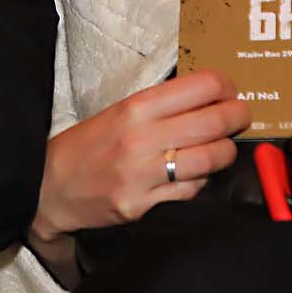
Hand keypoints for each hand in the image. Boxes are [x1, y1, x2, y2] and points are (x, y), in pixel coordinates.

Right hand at [30, 69, 249, 248]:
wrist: (49, 188)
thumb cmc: (89, 146)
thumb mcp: (120, 113)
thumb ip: (162, 106)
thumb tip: (210, 97)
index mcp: (136, 107)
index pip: (201, 86)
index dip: (226, 86)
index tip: (230, 91)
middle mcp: (142, 138)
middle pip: (214, 121)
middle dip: (238, 117)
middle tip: (242, 116)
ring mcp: (144, 175)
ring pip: (211, 158)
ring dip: (226, 152)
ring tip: (223, 148)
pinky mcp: (143, 206)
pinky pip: (192, 191)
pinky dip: (202, 182)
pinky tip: (196, 175)